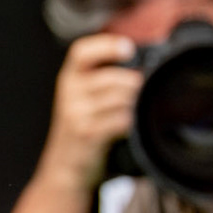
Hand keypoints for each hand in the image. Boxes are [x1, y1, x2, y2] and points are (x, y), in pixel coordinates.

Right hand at [38, 33, 141, 190]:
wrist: (66, 167)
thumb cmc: (83, 130)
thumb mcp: (84, 100)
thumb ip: (103, 81)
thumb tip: (141, 67)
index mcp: (69, 78)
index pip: (81, 52)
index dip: (105, 46)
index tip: (128, 48)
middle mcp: (69, 92)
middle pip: (112, 77)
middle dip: (135, 83)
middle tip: (145, 90)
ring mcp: (76, 113)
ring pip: (119, 98)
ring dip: (135, 104)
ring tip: (138, 110)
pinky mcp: (87, 133)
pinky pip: (120, 120)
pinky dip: (130, 122)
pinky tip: (131, 126)